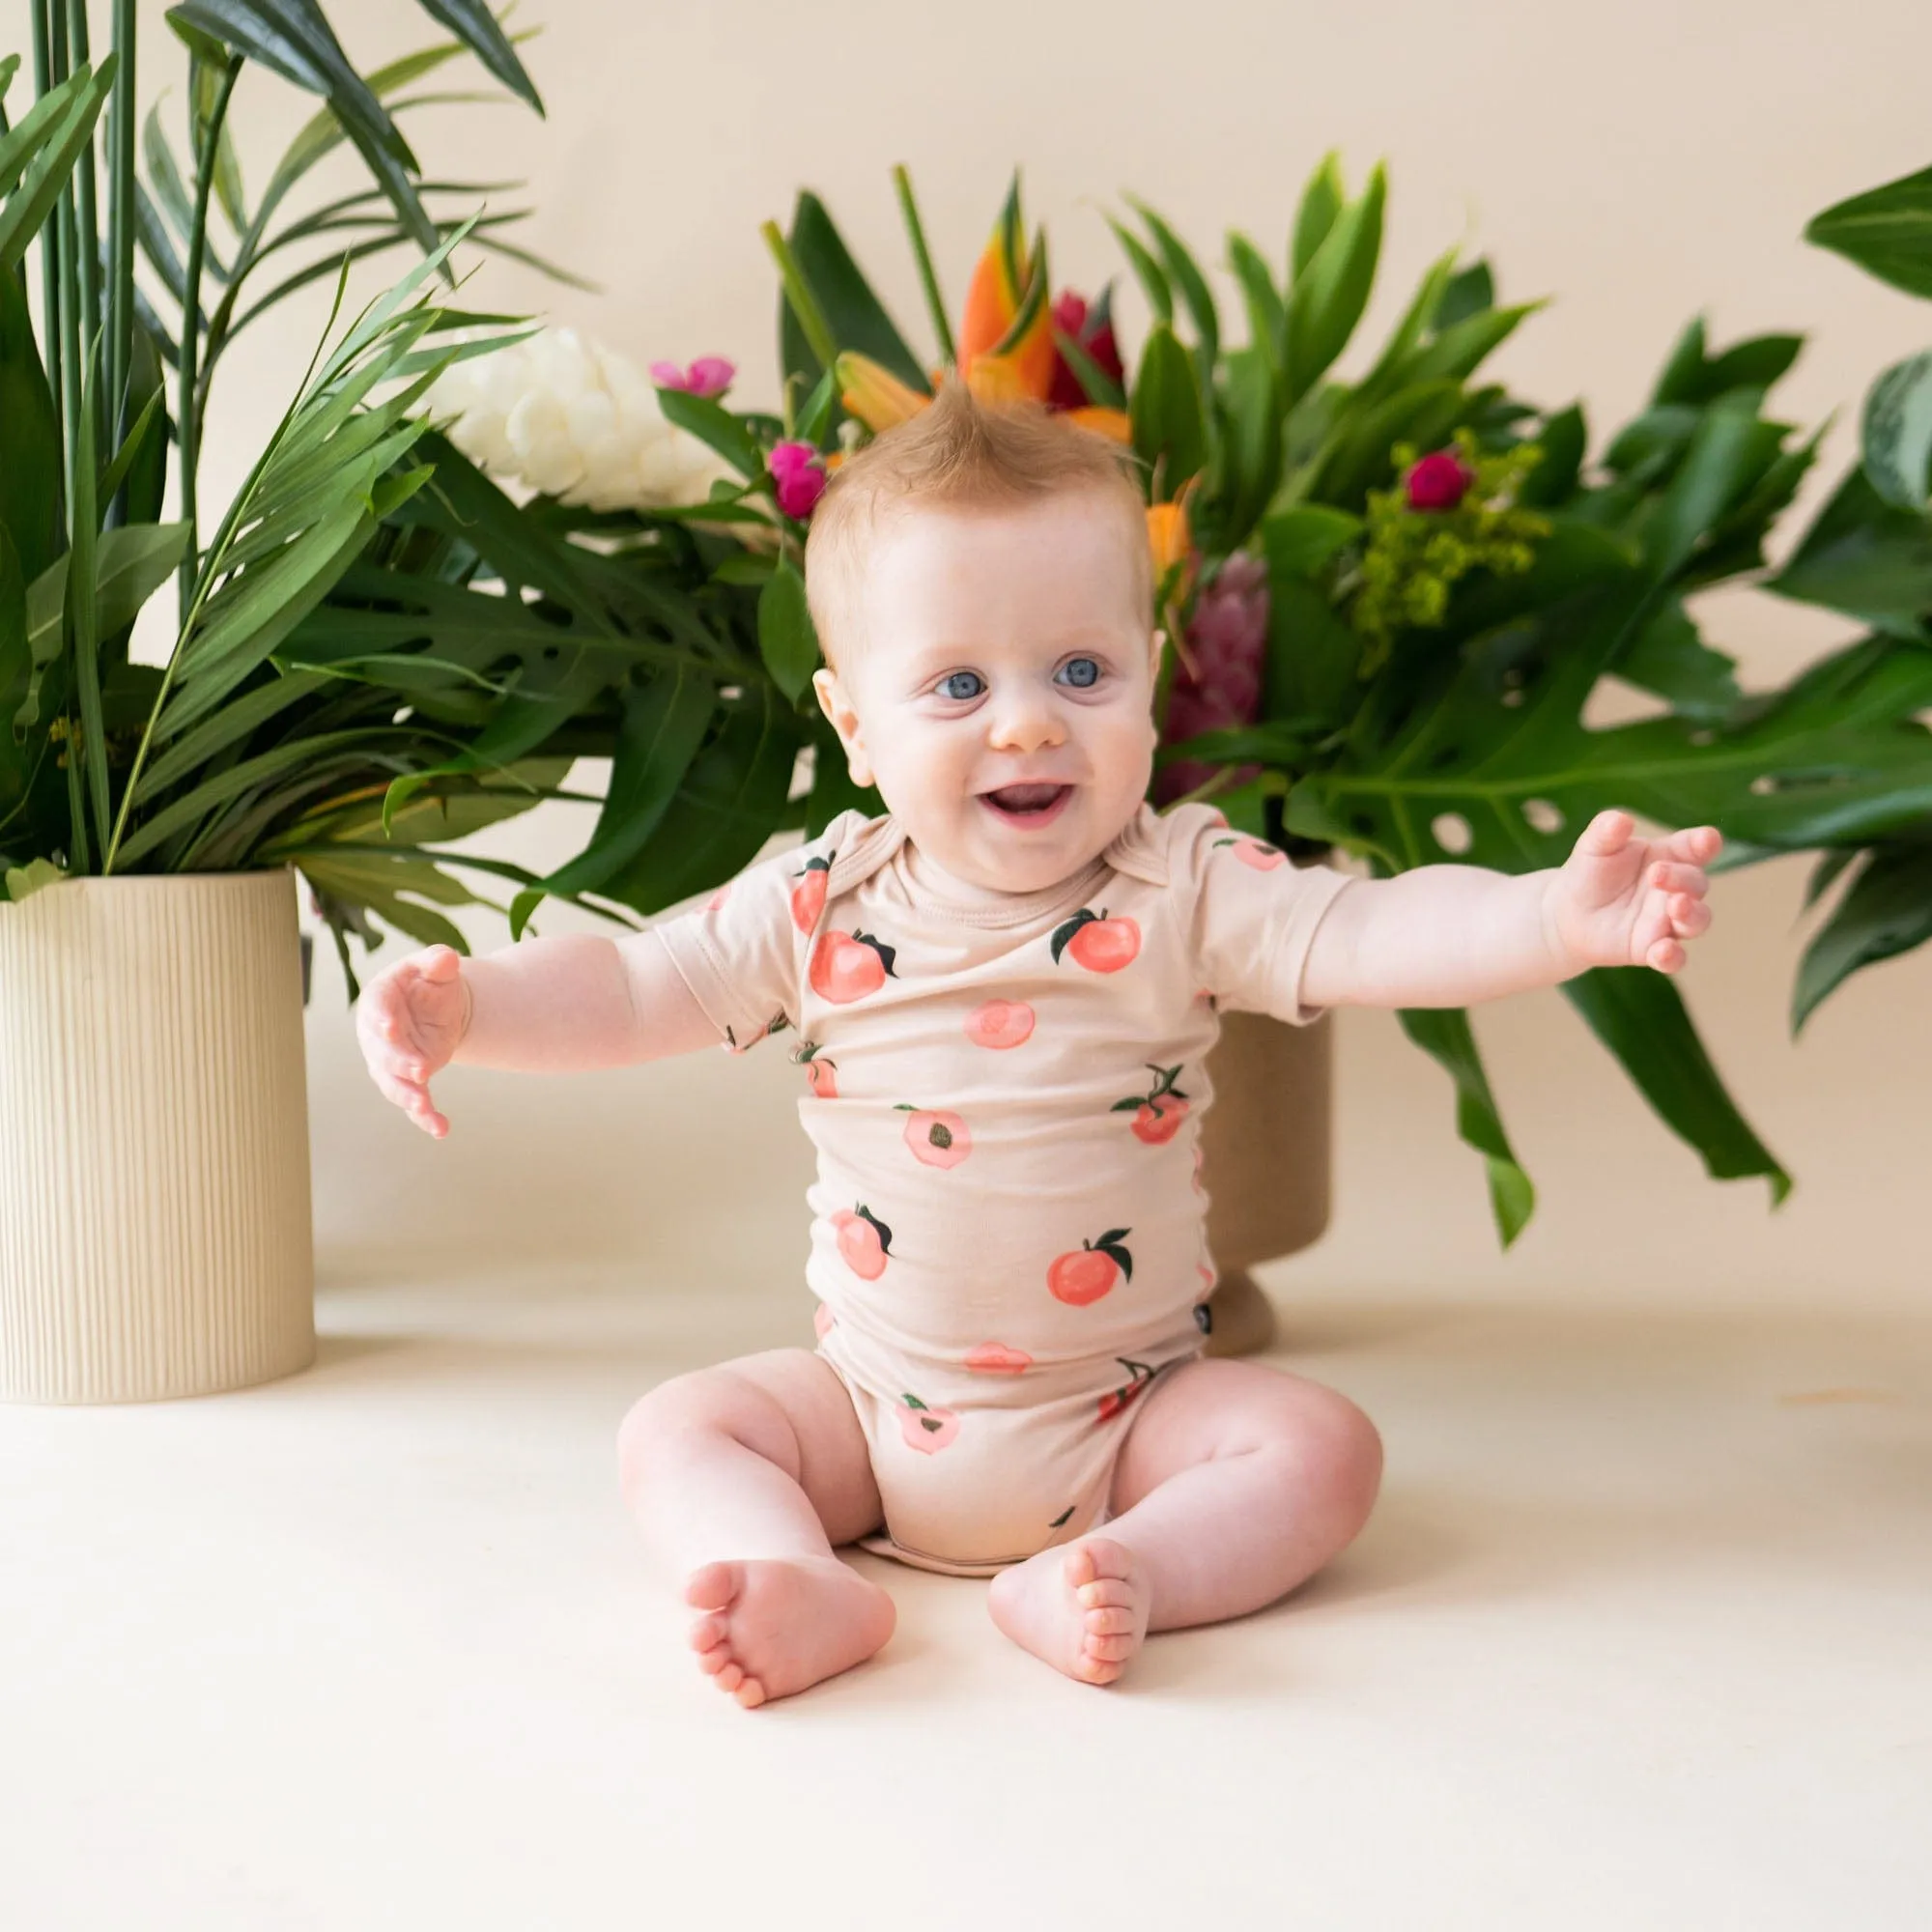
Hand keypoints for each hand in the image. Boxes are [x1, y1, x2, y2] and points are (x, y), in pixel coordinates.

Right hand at [354, 942, 469, 1136]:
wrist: (439, 1005)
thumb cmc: (430, 980)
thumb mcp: (436, 966)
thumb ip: (438, 961)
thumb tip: (447, 958)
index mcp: (380, 999)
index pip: (375, 1009)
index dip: (381, 1018)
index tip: (390, 1028)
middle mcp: (377, 1035)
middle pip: (382, 1052)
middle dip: (399, 1062)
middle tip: (421, 1069)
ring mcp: (389, 1061)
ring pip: (392, 1083)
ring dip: (407, 1096)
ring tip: (425, 1106)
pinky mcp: (408, 1080)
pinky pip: (413, 1102)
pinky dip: (425, 1118)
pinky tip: (441, 1129)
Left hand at [1541, 809, 1719, 975]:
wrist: (1565, 913)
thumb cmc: (1589, 872)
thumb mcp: (1594, 847)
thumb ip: (1607, 831)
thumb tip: (1621, 820)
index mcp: (1669, 856)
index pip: (1696, 847)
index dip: (1705, 843)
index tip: (1706, 840)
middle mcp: (1676, 889)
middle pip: (1697, 883)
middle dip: (1682, 878)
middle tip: (1656, 874)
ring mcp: (1667, 921)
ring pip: (1698, 921)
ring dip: (1692, 914)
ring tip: (1676, 906)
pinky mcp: (1651, 949)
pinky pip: (1674, 958)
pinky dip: (1673, 957)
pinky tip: (1662, 952)